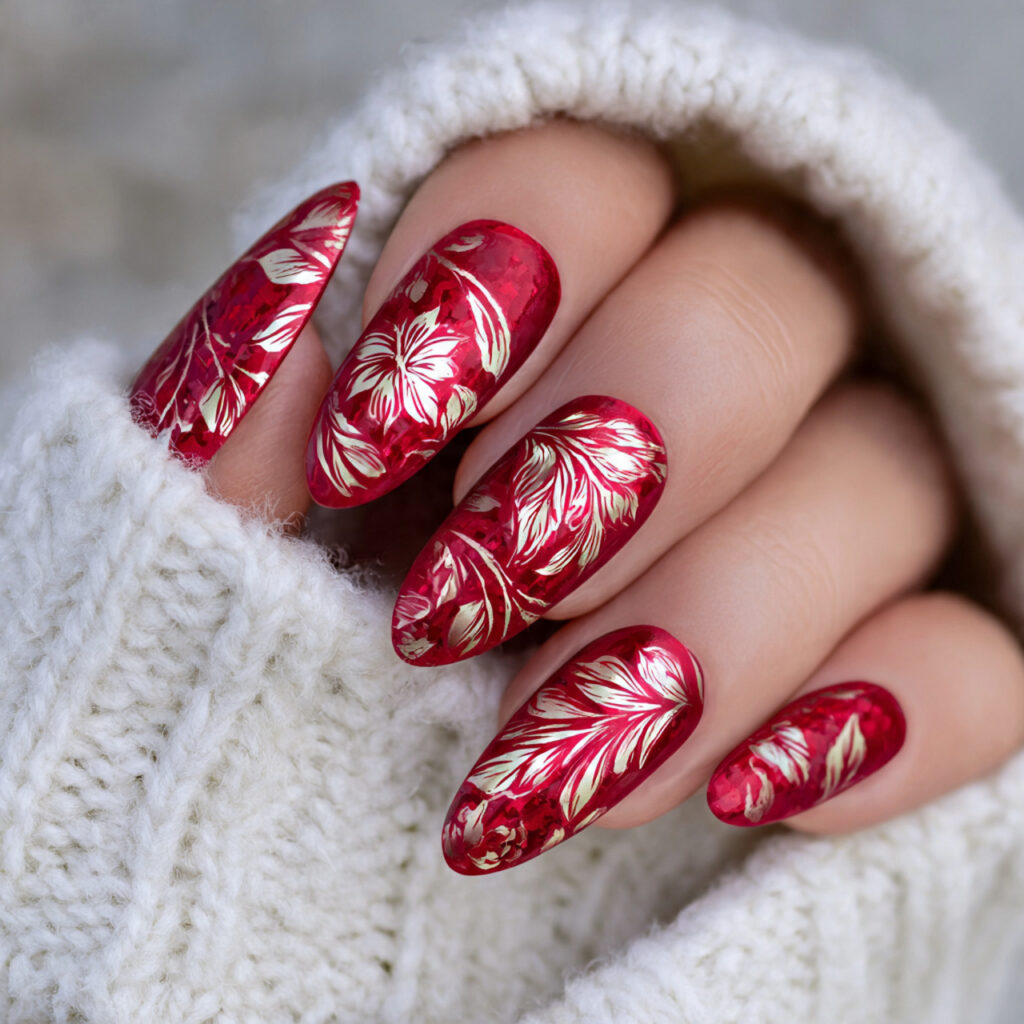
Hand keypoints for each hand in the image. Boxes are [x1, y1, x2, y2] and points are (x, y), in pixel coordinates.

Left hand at [130, 119, 1023, 874]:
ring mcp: (839, 503)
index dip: (490, 281)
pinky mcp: (915, 644)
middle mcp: (724, 366)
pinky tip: (758, 794)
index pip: (582, 180)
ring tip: (552, 770)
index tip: (367, 449)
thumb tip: (277, 339)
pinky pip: (982, 656)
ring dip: (710, 629)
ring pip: (879, 483)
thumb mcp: (238, 534)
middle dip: (617, 452)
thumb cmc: (316, 633)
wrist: (387, 798)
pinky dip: (883, 719)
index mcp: (555, 296)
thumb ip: (234, 427)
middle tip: (457, 608)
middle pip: (760, 304)